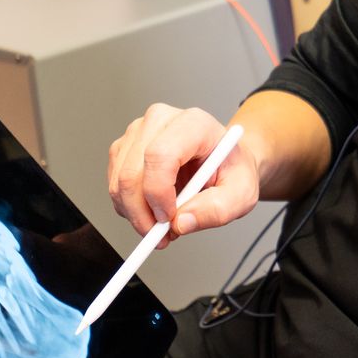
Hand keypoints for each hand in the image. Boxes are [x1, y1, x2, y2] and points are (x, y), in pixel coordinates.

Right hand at [108, 104, 260, 244]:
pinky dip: (130, 208)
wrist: (225, 161)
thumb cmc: (233, 171)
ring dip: (137, 214)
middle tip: (162, 236)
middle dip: (143, 214)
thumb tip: (181, 223)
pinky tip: (154, 209)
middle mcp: (161, 121)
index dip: (159, 193)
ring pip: (119, 183)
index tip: (169, 218)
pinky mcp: (125, 148)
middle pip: (132, 173)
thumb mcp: (242, 194)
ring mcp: (138, 132)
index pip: (160, 155)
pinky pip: (116, 186)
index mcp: (194, 123)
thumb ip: (216, 210)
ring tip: (165, 222)